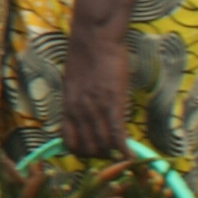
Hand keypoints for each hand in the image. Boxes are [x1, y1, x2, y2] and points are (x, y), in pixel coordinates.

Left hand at [60, 26, 130, 157]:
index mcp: (67, 107)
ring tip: (121, 155)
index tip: (93, 152)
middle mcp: (78, 112)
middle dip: (100, 157)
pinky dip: (124, 149)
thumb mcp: (71, 84)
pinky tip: (131, 157)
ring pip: (103, 144)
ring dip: (113, 155)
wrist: (94, 40)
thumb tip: (81, 118)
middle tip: (111, 155)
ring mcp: (95, 108)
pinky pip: (117, 134)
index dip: (81, 153)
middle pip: (88, 148)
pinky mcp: (113, 102)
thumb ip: (75, 103)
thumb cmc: (84, 58)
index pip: (69, 142)